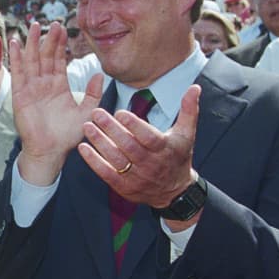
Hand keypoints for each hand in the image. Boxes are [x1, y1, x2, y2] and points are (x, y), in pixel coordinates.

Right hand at [10, 21, 103, 183]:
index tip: (62, 27)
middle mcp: (44, 84)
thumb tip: (100, 74)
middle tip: (52, 23)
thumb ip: (93, 93)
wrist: (50, 151)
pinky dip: (16, 57)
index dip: (60, 44)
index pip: (58, 59)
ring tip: (34, 26)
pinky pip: (18, 72)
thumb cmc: (67, 135)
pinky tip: (15, 43)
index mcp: (59, 86)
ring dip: (31, 43)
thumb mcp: (87, 112)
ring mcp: (31, 88)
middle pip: (44, 55)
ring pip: (31, 60)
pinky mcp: (20, 94)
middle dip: (48, 39)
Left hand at [79, 85, 200, 221]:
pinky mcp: (124, 187)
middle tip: (96, 113)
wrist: (174, 191)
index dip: (134, 125)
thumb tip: (195, 87)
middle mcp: (151, 164)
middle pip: (128, 147)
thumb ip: (189, 110)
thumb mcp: (186, 134)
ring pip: (116, 159)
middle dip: (111, 129)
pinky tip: (83, 148)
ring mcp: (137, 177)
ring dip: (99, 142)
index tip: (120, 112)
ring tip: (87, 126)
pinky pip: (106, 174)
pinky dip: (94, 162)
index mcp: (165, 149)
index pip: (148, 137)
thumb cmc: (178, 156)